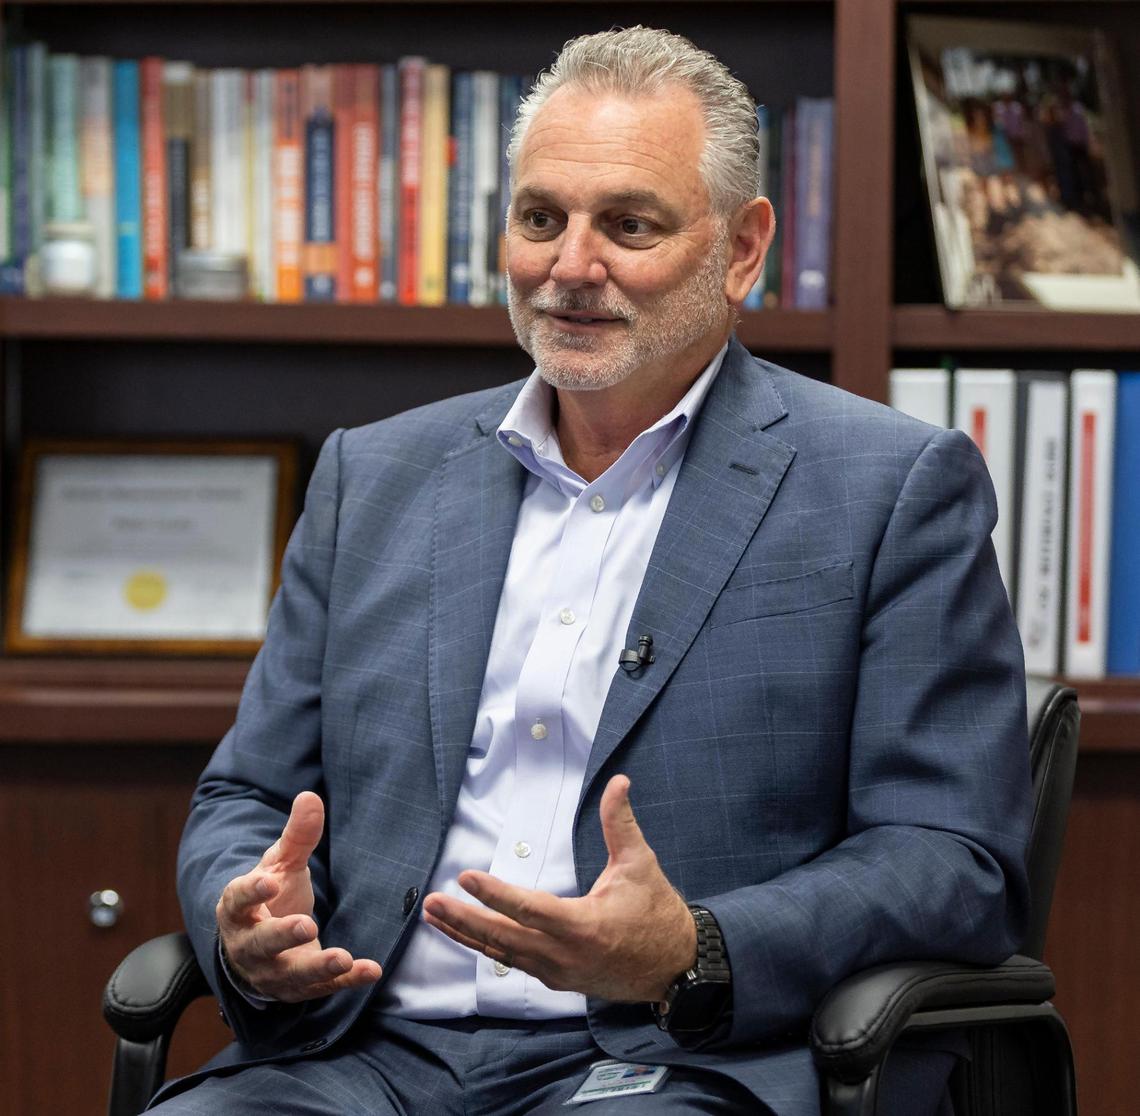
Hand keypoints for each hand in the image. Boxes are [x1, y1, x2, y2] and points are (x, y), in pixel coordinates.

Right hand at [215, 791, 381, 1002]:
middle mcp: (249, 946)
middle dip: (282, 936)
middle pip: (261, 945)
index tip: (269, 880)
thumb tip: (310, 796)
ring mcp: (272, 972)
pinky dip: (347, 982)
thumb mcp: (280, 864)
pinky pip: (321, 989)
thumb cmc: (271, 896)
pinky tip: (370, 970)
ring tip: (344, 958)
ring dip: (317, 968)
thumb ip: (297, 835)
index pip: (238, 901)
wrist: (261, 945)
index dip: (252, 891)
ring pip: (290, 975)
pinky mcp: (298, 989)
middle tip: (306, 925)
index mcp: (237, 910)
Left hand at [422, 775, 695, 1002]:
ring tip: (434, 916)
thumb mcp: (639, 864)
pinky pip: (514, 963)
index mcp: (582, 926)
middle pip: (502, 938)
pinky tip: (467, 934)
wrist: (676, 968)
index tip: (465, 877)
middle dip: (463, 920)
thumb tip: (618, 781)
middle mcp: (563, 955)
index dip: (494, 893)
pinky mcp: (558, 979)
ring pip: (502, 954)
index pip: (527, 908)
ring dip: (466, 935)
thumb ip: (620, 823)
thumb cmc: (657, 913)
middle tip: (431, 902)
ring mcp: (558, 972)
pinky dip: (488, 948)